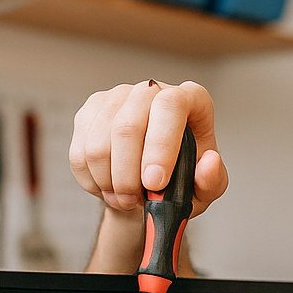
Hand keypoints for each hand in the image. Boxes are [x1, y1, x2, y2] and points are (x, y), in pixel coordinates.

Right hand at [70, 80, 228, 212]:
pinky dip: (93, 182)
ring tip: (125, 200)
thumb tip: (210, 163)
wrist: (149, 185)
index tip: (156, 183)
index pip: (170, 106)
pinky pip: (79, 153)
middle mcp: (150, 90)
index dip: (161, 145)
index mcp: (188, 99)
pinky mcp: (89, 113)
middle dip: (127, 176)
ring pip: (98, 143)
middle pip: (127, 126)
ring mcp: (116, 98)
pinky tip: (109, 190)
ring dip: (109, 183)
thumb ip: (212, 180)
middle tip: (135, 202)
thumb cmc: (181, 180)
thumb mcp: (204, 188)